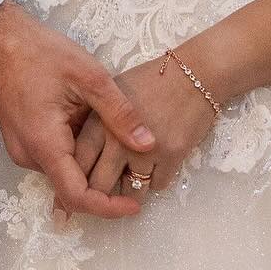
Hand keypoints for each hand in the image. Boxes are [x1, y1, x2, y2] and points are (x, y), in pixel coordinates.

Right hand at [0, 0, 155, 219]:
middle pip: (70, 186)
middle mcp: (28, 155)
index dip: (108, 207)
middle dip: (103, 183)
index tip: (135, 205)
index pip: (77, 196)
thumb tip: (149, 144)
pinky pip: (52, 156)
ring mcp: (22, 148)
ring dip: (89, 163)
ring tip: (117, 142)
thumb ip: (119, 113)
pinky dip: (75, 151)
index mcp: (44, 144)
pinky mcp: (21, 138)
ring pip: (62, 170)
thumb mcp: (89, 76)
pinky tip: (92, 128)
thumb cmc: (41, 52)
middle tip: (135, 169)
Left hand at [74, 52, 217, 196]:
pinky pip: (157, 186)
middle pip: (99, 186)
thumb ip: (94, 124)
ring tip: (134, 177)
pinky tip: (157, 164)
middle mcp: (118, 140)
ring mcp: (145, 151)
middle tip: (108, 194)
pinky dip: (156, 179)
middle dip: (101, 196)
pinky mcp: (171, 157)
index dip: (74, 182)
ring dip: (131, 191)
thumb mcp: (113, 92)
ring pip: (130, 192)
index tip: (77, 192)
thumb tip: (75, 158)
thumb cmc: (151, 81)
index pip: (77, 164)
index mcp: (99, 122)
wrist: (196, 73)